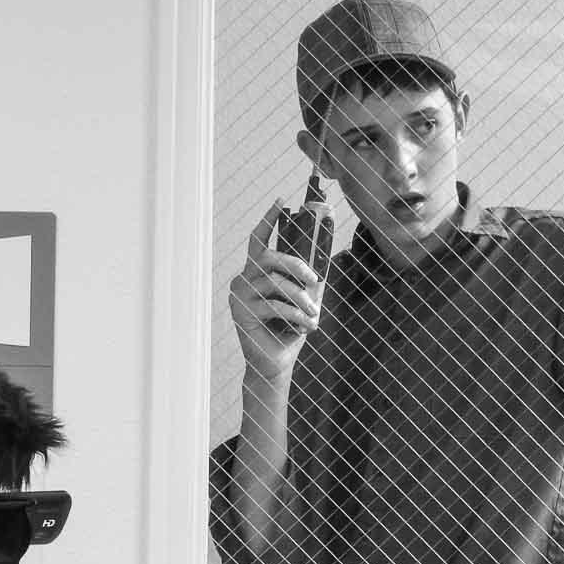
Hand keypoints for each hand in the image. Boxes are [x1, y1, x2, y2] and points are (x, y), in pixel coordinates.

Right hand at [228, 201, 324, 383]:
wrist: (275, 363)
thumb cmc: (288, 330)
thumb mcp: (303, 300)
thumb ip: (308, 281)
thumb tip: (323, 263)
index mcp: (255, 273)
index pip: (258, 241)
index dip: (268, 220)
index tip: (282, 200)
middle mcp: (243, 280)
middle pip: (269, 258)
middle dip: (295, 265)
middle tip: (314, 278)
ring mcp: (240, 297)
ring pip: (275, 283)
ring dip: (301, 298)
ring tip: (314, 313)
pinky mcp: (242, 314)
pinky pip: (274, 306)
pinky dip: (296, 316)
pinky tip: (308, 327)